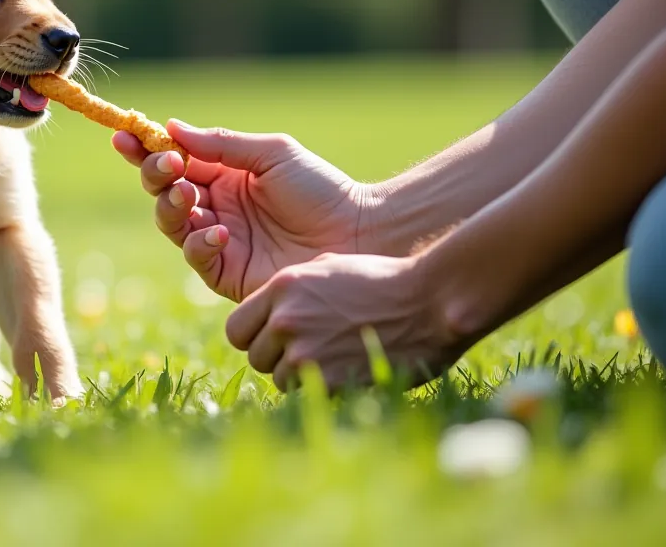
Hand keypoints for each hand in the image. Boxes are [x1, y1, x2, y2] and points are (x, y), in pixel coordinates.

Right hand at [113, 121, 381, 301]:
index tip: (123, 136)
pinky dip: (199, 241)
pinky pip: (196, 256)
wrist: (357, 235)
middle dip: (155, 174)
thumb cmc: (322, 189)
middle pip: (163, 190)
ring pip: (170, 222)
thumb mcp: (272, 154)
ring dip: (171, 205)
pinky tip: (219, 231)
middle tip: (168, 164)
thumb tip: (171, 127)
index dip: (145, 148)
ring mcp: (218, 239)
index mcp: (224, 174)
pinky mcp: (227, 272)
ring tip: (192, 194)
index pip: (174, 159)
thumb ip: (223, 144)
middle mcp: (215, 206)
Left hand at [225, 252, 461, 392]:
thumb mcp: (327, 270)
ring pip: (278, 379)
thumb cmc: (384, 281)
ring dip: (301, 376)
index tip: (275, 339)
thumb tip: (265, 316)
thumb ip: (291, 292)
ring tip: (335, 358)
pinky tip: (348, 370)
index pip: (236, 329)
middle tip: (312, 350)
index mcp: (282, 287)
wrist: (429, 301)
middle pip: (255, 357)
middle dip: (277, 358)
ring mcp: (303, 349)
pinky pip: (305, 395)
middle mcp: (285, 318)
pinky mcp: (325, 378)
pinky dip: (322, 389)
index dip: (254, 337)